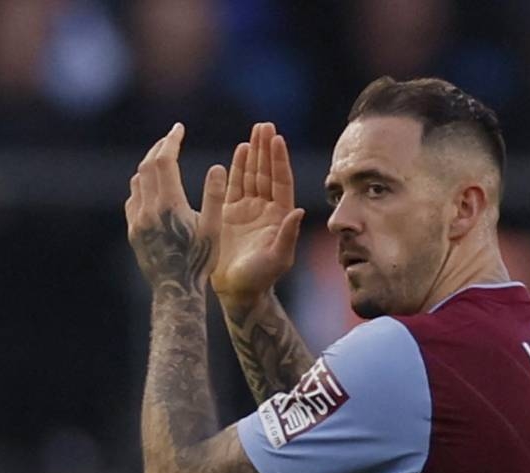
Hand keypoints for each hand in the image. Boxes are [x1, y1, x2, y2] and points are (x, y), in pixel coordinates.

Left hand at [125, 123, 226, 295]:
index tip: (179, 128)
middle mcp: (148, 209)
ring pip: (137, 182)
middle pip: (147, 166)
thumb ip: (215, 196)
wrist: (176, 290)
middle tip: (171, 138)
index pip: (164, 161)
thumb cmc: (201, 261)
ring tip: (162, 159)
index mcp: (169, 204)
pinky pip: (132, 200)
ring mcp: (137, 221)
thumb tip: (218, 166)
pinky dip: (141, 186)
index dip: (171, 140)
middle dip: (159, 148)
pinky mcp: (133, 232)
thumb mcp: (214, 228)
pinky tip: (151, 188)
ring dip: (149, 166)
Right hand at [211, 122, 305, 309]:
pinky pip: (235, 185)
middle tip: (265, 125)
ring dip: (254, 153)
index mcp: (280, 216)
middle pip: (267, 172)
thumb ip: (288, 234)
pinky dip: (238, 167)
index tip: (278, 139)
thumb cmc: (261, 279)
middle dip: (267, 149)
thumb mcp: (279, 258)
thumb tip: (299, 211)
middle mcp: (266, 209)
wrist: (238, 291)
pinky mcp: (230, 213)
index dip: (279, 160)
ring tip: (255, 131)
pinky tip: (240, 150)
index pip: (281, 181)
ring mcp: (248, 209)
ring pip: (252, 174)